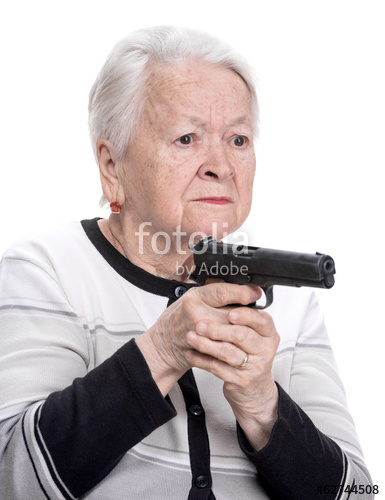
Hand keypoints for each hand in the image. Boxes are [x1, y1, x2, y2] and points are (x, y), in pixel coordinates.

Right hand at [135, 283, 261, 396]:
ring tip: (250, 328)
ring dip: (244, 331)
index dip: (242, 292)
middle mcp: (197, 314)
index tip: (255, 293)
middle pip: (232, 314)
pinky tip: (240, 342)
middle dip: (247, 315)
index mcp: (195, 298)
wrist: (163, 345)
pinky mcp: (204, 350)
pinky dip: (235, 345)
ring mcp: (200, 334)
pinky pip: (226, 347)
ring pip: (232, 332)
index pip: (223, 292)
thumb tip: (240, 287)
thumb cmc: (177, 319)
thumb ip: (213, 293)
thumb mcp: (192, 297)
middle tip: (256, 313)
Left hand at [185, 304, 279, 450]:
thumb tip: (224, 289)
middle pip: (242, 335)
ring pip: (228, 352)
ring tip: (191, 338)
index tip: (230, 312)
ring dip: (206, 344)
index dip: (245, 315)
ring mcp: (254, 366)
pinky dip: (202, 360)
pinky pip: (218, 368)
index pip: (261, 319)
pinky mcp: (241, 380)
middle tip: (200, 324)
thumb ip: (242, 316)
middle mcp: (265, 349)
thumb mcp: (253, 335)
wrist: (253, 390)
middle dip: (218, 328)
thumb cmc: (249, 355)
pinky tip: (192, 354)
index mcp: (268, 333)